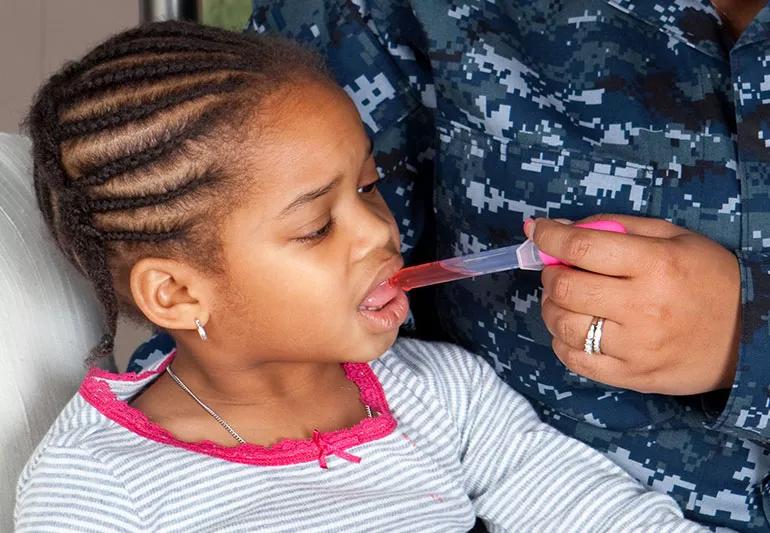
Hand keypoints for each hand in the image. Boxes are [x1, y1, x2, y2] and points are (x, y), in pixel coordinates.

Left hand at [526, 214, 740, 394]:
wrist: (752, 336)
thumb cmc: (709, 278)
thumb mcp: (673, 237)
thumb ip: (616, 227)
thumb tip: (561, 228)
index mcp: (656, 265)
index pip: (583, 247)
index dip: (550, 236)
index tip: (538, 230)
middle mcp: (644, 307)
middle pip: (566, 287)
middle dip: (550, 274)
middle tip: (558, 269)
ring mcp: (637, 347)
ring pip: (564, 325)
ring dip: (552, 307)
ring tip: (566, 299)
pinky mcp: (633, 376)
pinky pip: (576, 361)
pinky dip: (562, 341)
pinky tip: (573, 328)